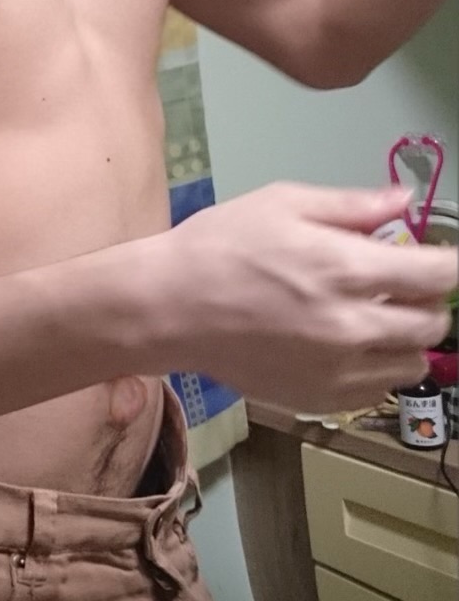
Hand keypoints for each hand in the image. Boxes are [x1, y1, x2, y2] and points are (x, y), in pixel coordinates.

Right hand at [169, 183, 455, 411]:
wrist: (169, 308)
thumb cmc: (221, 245)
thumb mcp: (283, 203)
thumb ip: (352, 205)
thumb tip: (405, 201)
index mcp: (346, 270)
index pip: (438, 274)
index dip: (449, 262)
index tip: (438, 255)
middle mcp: (352, 328)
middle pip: (434, 323)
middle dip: (426, 298)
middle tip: (397, 282)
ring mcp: (338, 371)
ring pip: (413, 362)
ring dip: (405, 338)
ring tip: (373, 317)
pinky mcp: (321, 400)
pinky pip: (378, 390)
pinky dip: (376, 367)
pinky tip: (346, 345)